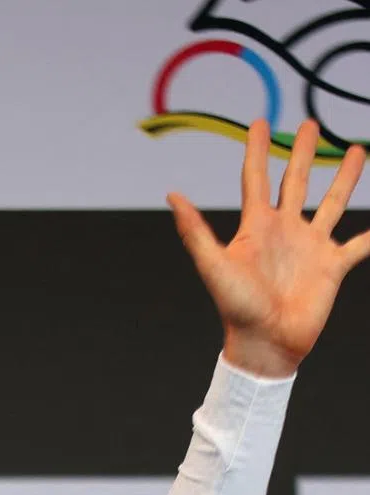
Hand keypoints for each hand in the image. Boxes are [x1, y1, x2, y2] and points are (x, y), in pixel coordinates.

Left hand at [167, 120, 369, 377]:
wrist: (265, 343)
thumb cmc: (236, 308)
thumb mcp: (214, 266)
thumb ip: (195, 231)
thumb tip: (172, 195)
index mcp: (257, 228)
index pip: (256, 178)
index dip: (256, 150)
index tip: (259, 121)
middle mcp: (284, 232)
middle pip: (295, 182)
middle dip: (301, 153)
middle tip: (308, 125)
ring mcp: (310, 247)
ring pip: (332, 203)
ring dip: (344, 178)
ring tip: (355, 149)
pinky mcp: (332, 266)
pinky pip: (360, 244)